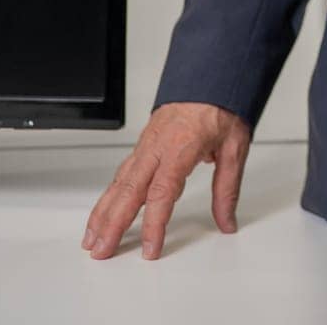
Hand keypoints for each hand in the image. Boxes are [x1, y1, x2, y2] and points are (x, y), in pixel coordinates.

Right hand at [80, 101, 251, 260]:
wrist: (211, 75)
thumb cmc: (221, 107)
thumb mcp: (235, 147)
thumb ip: (228, 188)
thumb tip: (227, 221)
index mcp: (181, 147)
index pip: (162, 192)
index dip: (154, 224)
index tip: (149, 249)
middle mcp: (158, 146)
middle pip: (130, 190)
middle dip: (113, 224)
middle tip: (102, 251)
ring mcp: (146, 144)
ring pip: (119, 182)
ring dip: (103, 212)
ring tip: (91, 239)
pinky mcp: (142, 143)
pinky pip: (121, 172)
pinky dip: (107, 195)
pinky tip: (102, 211)